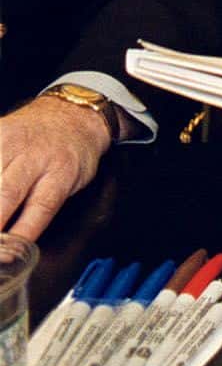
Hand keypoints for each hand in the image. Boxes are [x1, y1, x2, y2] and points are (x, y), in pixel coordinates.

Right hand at [0, 96, 112, 239]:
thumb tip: (14, 244)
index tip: (7, 252)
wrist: (71, 114)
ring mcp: (9, 142)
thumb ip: (41, 210)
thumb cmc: (70, 156)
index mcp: (61, 172)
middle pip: (6, 194)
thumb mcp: (72, 184)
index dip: (21, 232)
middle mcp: (34, 156)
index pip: (40, 207)